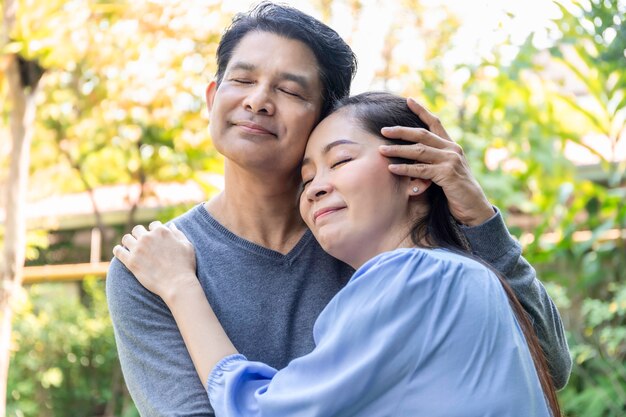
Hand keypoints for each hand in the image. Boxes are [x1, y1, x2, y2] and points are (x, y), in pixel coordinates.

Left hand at [113, 222, 198, 302]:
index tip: (154, 239)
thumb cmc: (185, 265)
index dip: (154, 232)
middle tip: (142, 244)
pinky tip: (120, 253)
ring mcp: (138, 249)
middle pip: (137, 230)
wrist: (177, 284)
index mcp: (162, 231)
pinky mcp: (131, 262)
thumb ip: (178, 234)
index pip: (153, 225)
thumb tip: (171, 225)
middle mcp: (148, 238)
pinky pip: (118, 251)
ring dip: (129, 242)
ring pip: (126, 238)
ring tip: (131, 249)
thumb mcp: (187, 246)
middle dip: (140, 235)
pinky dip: (118, 251)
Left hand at [379, 97, 494, 225]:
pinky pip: (421, 169)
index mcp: (451, 146)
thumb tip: (410, 154)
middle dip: (401, 131)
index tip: (408, 100)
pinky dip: (405, 169)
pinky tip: (392, 168)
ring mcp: (450, 160)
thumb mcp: (445, 170)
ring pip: (419, 151)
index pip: (435, 123)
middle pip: (422, 134)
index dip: (422, 110)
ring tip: (382, 150)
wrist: (473, 207)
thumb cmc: (456, 190)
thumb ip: (433, 160)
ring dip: (398, 150)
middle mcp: (452, 149)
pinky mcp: (447, 174)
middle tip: (384, 130)